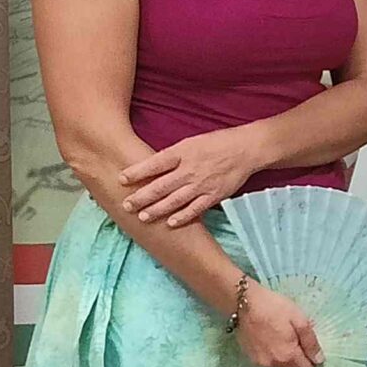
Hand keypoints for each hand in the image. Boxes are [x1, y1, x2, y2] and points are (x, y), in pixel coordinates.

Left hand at [123, 126, 263, 227]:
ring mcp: (201, 184)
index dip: (136, 172)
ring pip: (174, 200)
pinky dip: (183, 217)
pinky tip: (170, 223)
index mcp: (182, 153)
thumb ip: (172, 156)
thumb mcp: (190, 142)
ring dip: (157, 210)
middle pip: (160, 186)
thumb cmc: (216, 143)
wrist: (246, 149)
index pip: (154, 163)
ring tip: (142, 217)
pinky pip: (196, 209)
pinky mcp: (214, 195)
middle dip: (141, 197)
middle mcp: (189, 169)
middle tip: (125, 205)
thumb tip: (150, 168)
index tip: (120, 179)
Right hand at [236, 284, 322, 366]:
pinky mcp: (250, 358)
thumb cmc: (274, 308)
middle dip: (300, 359)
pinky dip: (274, 355)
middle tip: (298, 338)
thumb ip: (311, 342)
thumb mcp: (299, 320)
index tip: (310, 345)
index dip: (312, 360)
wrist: (243, 303)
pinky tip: (272, 339)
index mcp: (288, 357)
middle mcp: (273, 365)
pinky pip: (269, 362)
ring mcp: (260, 363)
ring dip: (287, 358)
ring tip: (284, 337)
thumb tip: (319, 360)